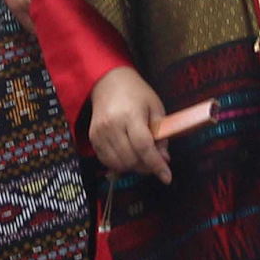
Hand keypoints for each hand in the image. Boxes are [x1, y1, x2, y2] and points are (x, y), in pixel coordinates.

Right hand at [88, 66, 171, 182]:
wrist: (108, 82)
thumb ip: (161, 134)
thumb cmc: (136, 93)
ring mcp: (100, 133)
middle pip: (131, 159)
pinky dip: (119, 164)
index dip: (156, 165)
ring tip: (142, 157)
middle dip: (146, 167)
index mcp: (130, 115)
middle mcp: (112, 126)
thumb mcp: (155, 108)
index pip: (143, 146)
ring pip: (118, 164)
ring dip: (133, 167)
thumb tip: (164, 159)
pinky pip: (106, 161)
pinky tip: (128, 155)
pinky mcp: (93, 138)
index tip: (166, 177)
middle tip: (155, 161)